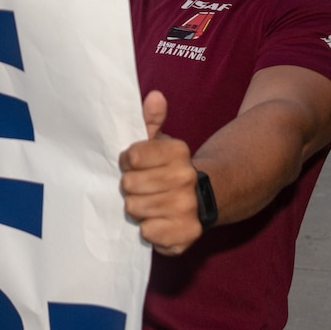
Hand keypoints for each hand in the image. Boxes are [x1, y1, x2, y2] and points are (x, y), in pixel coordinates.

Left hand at [119, 91, 201, 255]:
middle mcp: (186, 178)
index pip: (130, 157)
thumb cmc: (167, 168)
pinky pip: (148, 233)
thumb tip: (154, 96)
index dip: (127, 162)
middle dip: (130, 187)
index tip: (134, 164)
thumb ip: (150, 119)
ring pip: (134, 209)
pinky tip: (159, 222)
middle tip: (143, 187)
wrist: (203, 198)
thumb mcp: (158, 142)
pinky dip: (149, 230)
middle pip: (128, 185)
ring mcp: (188, 207)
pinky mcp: (187, 234)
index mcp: (178, 152)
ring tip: (151, 203)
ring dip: (137, 208)